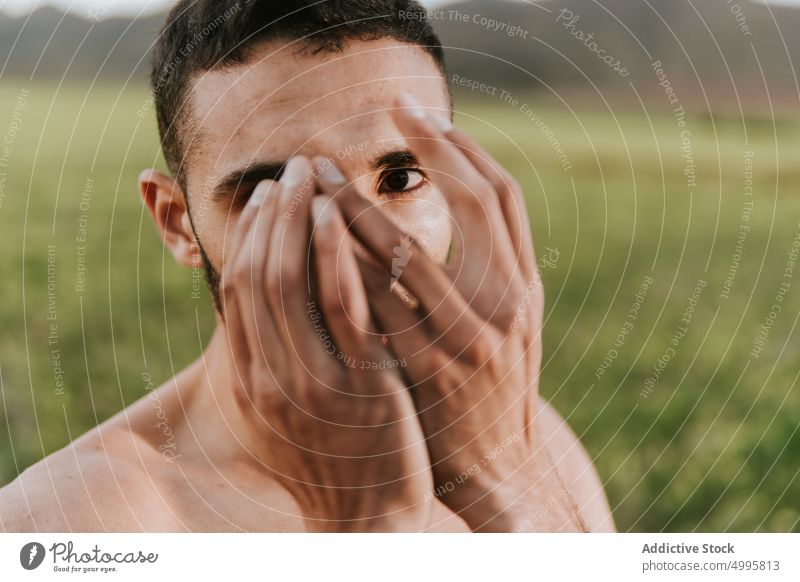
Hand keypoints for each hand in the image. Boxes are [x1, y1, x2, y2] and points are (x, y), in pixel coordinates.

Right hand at [220, 156, 433, 530]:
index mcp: (250, 377)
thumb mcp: (287, 402)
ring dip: (296, 222)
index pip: (238, 287)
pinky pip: (342, 310)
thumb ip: (271, 351)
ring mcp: (312, 382)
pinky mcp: (359, 385)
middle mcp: (269, 377)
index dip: (250, 235)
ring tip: (310, 174)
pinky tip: (339, 216)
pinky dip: (334, 257)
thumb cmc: (332, 449)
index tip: (267, 194)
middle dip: (272, 216)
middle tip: (290, 169)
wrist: (370, 511)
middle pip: (257, 276)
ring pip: (289, 284)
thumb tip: (267, 296)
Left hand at [315, 95, 584, 531]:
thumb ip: (483, 272)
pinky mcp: (425, 367)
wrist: (494, 468)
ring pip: (409, 249)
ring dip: (361, 205)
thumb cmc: (492, 391)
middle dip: (424, 150)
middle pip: (466, 203)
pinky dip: (346, 264)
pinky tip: (314, 237)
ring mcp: (466, 338)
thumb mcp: (504, 328)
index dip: (463, 148)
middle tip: (382, 112)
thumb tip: (441, 210)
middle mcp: (507, 306)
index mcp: (526, 289)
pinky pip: (378, 301)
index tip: (424, 114)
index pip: (500, 196)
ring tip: (322, 174)